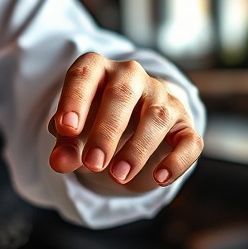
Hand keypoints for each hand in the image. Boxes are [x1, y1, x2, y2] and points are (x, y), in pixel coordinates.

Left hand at [48, 53, 202, 191]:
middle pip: (122, 94)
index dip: (74, 100)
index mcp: (98, 69)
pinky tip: (159, 179)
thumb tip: (60, 163)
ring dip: (137, 148)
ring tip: (118, 175)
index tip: (65, 129)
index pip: (84, 75)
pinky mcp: (184, 123)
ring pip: (156, 116)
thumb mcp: (74, 133)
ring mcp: (162, 96)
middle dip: (106, 131)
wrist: (131, 124)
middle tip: (93, 163)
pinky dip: (176, 161)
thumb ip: (65, 145)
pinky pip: (188, 140)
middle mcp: (131, 75)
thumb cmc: (94, 122)